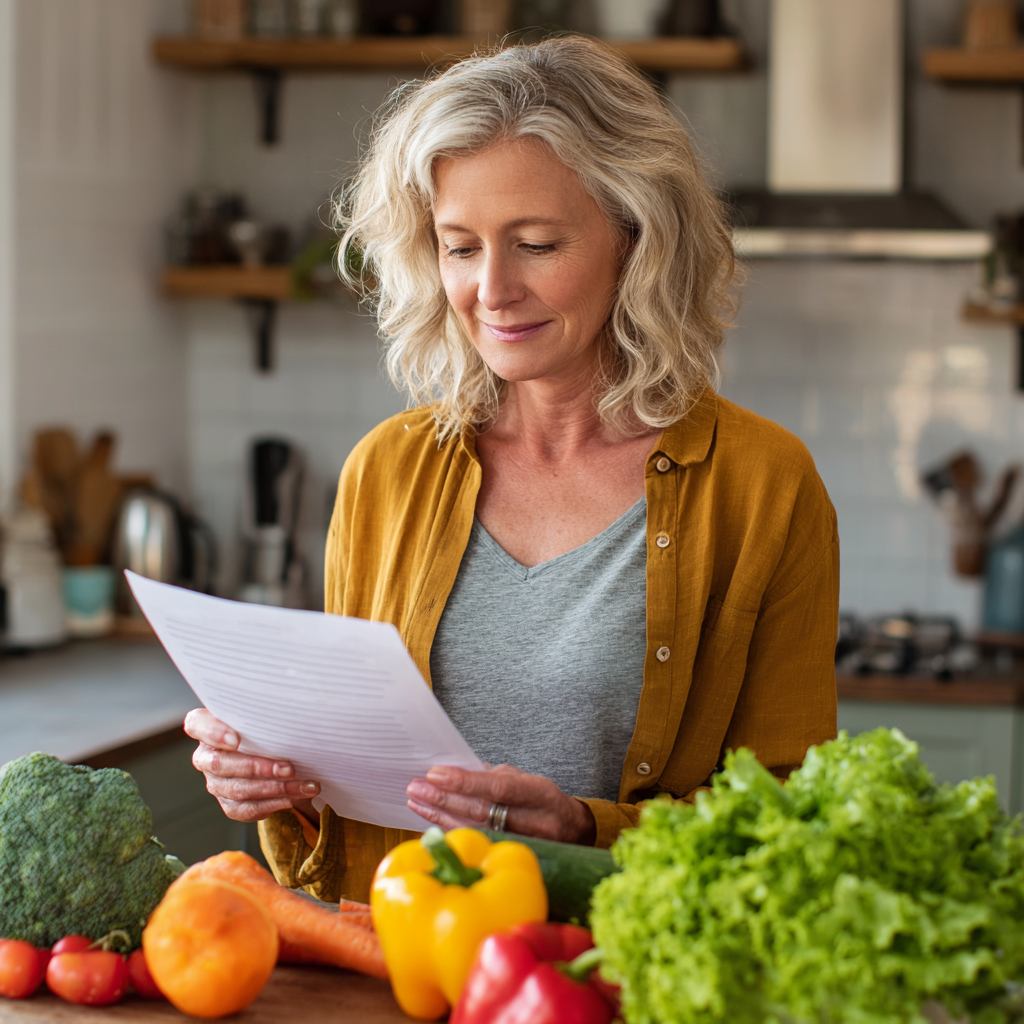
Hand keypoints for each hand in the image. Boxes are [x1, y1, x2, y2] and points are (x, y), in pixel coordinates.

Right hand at [184, 708, 320, 822]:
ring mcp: (216, 782)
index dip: (212, 732)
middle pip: (221, 764)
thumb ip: (266, 716)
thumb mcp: (265, 717)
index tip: (235, 739)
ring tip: (304, 786)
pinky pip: (246, 809)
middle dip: (258, 767)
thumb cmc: (269, 728)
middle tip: (289, 768)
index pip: (197, 724)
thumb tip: (293, 718)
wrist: (278, 754)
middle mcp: (207, 756)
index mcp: (208, 726)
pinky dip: (272, 804)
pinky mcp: (229, 803)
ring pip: (238, 790)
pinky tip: (292, 798)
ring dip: (275, 789)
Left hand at [405, 764, 596, 844]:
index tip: (435, 774)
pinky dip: (453, 833)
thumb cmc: (541, 800)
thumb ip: (492, 776)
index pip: (498, 787)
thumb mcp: (524, 779)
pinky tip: (433, 823)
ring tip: (417, 802)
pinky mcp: (515, 861)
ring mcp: (527, 846)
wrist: (573, 830)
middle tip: (417, 788)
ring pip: (477, 832)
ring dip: (442, 817)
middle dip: (445, 799)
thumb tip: (453, 769)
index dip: (465, 782)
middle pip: (483, 811)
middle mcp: (537, 822)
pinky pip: (479, 846)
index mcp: (540, 793)